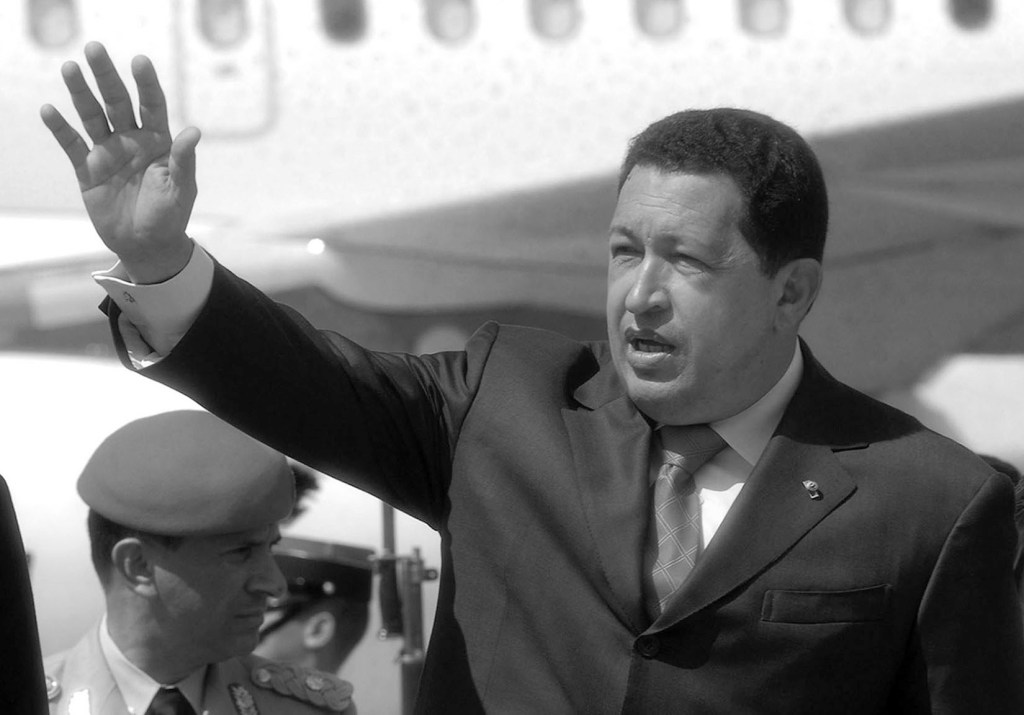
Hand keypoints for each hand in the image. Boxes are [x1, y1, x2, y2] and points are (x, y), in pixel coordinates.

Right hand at [40, 41, 199, 283]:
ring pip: (92, 115)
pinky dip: (61, 128)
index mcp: (158, 141)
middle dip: (107, 76)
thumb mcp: (181, 188)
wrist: (148, 245)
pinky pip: (72, 145)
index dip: (146, 83)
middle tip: (95, 49)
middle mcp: (132, 140)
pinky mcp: (88, 169)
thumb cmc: (171, 215)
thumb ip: (184, 160)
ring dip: (81, 93)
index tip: (140, 61)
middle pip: (118, 101)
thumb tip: (193, 131)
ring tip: (71, 68)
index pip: (152, 105)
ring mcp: (108, 152)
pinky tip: (50, 110)